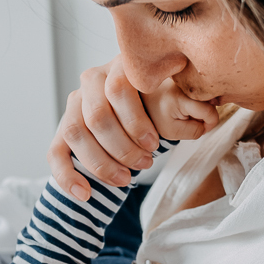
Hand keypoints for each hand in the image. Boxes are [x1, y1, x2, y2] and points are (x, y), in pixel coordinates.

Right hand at [49, 55, 218, 199]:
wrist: (134, 119)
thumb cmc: (158, 109)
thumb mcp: (173, 99)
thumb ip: (184, 100)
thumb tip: (207, 115)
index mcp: (118, 68)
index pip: (119, 89)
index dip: (136, 122)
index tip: (155, 146)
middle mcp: (90, 82)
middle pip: (96, 116)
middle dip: (122, 147)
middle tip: (146, 164)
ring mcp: (72, 105)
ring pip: (75, 133)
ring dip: (101, 162)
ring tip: (125, 180)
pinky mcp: (61, 132)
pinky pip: (55, 153)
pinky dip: (68, 177)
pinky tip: (85, 195)